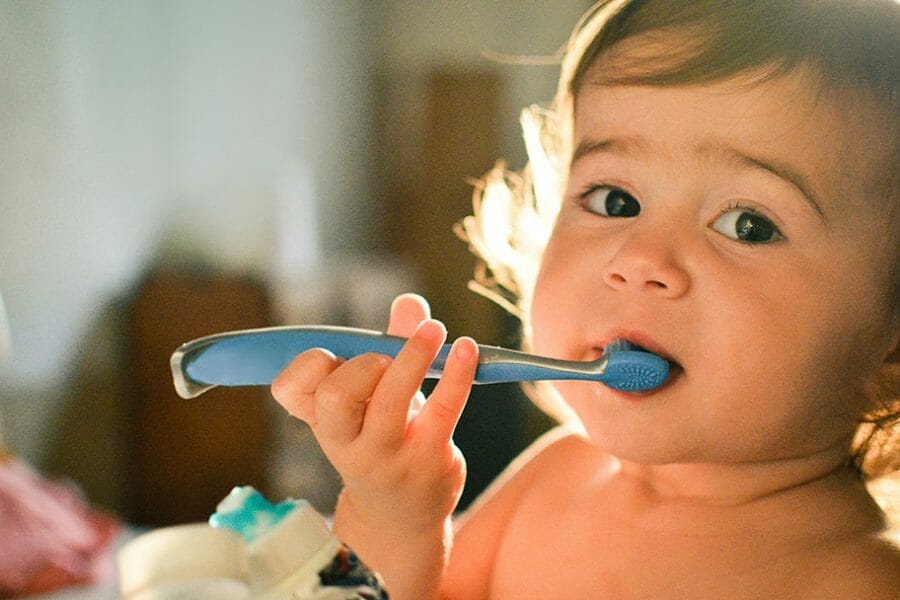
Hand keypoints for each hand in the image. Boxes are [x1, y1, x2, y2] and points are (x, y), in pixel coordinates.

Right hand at [271, 294, 477, 596]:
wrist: (401, 517)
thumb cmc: (382, 443)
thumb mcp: (372, 400)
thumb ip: (387, 347)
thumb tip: (410, 301)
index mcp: (321, 423)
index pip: (289, 389)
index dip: (307, 364)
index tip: (334, 356)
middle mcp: (346, 443)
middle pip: (335, 395)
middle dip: (363, 363)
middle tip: (386, 358)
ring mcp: (387, 455)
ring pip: (389, 399)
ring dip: (413, 354)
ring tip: (433, 331)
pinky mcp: (429, 458)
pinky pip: (444, 407)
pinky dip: (457, 372)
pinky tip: (465, 348)